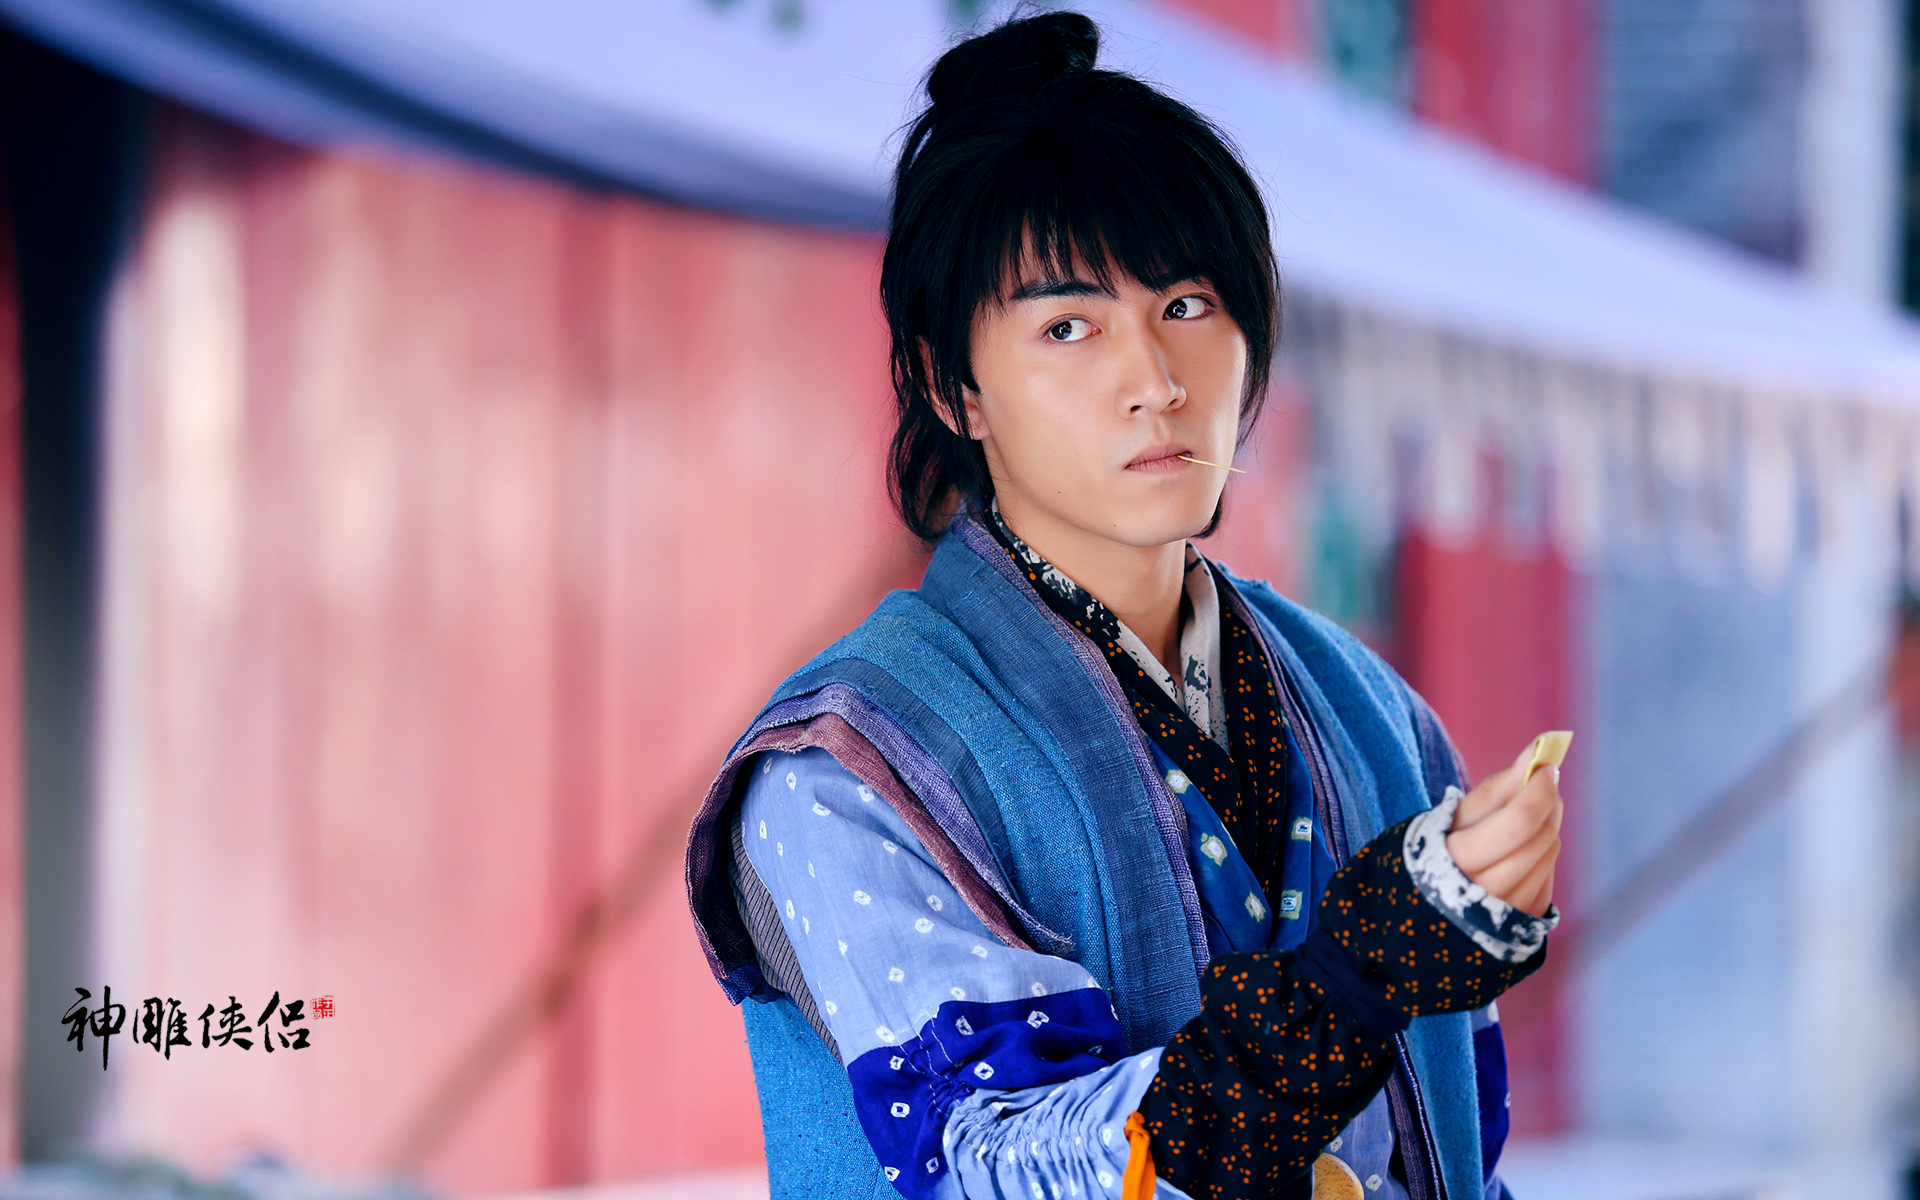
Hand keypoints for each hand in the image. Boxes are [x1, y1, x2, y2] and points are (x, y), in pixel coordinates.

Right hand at [1445, 741, 1562, 916]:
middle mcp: (1487, 892)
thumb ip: (1496, 788)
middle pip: (1542, 835)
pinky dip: (1541, 855)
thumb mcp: (1453, 817)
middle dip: (1547, 803)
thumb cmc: (1437, 852)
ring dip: (1545, 828)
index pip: (1520, 820)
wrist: (1423, 907)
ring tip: (1521, 823)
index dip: (1539, 789)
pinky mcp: (1525, 920)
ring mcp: (1509, 910)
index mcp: (1460, 860)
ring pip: (1550, 852)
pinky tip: (1519, 852)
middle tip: (1537, 787)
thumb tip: (1536, 754)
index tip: (1545, 767)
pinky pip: (1550, 874)